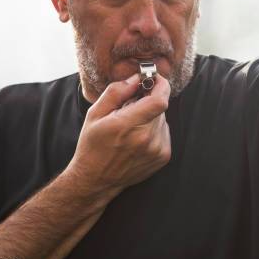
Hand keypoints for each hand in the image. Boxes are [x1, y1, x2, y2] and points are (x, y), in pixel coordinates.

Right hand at [66, 73, 171, 195]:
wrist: (96, 180)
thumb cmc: (93, 145)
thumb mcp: (95, 114)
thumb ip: (117, 92)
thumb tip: (136, 78)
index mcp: (127, 126)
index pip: (159, 100)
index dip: (161, 86)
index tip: (155, 79)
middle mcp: (146, 139)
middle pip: (160, 107)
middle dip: (149, 100)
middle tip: (132, 106)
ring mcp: (157, 150)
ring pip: (163, 119)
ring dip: (151, 116)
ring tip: (132, 126)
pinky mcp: (163, 157)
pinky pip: (164, 132)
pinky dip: (154, 129)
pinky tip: (138, 138)